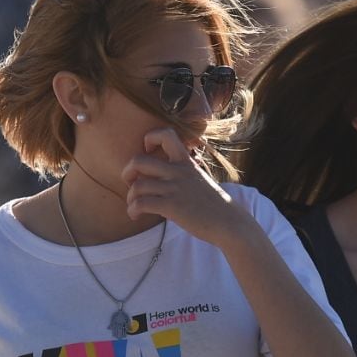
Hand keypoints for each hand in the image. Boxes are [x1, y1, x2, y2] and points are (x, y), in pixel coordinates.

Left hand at [121, 128, 248, 247]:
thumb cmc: (212, 203)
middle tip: (131, 182)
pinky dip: (133, 210)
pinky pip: (141, 204)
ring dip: (130, 198)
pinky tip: (136, 215)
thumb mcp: (199, 178)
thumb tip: (163, 176)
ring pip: (138, 186)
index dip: (150, 138)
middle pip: (139, 160)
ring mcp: (175, 188)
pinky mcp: (172, 206)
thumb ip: (182, 172)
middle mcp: (178, 171)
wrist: (228, 222)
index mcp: (186, 161)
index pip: (166, 134)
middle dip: (128, 171)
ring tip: (134, 206)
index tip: (147, 152)